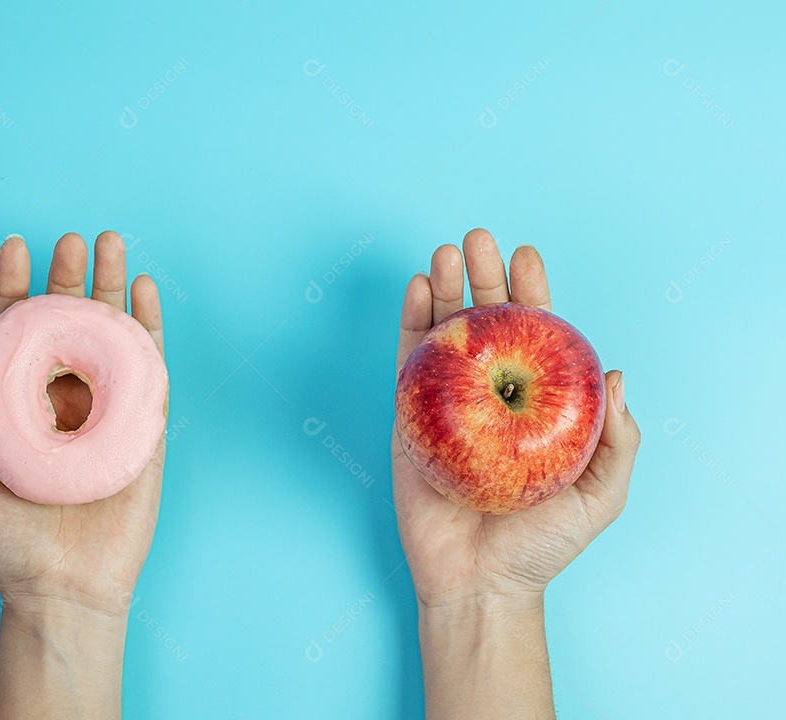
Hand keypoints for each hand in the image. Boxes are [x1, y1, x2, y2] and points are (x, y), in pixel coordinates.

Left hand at [0, 231, 165, 617]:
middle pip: (68, 322)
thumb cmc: (4, 541)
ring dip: (112, 287)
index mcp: (18, 404)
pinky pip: (148, 367)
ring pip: (110, 334)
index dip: (14, 288)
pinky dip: (148, 326)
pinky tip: (145, 291)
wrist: (61, 587)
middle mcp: (62, 398)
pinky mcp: (143, 425)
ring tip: (112, 243)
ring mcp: (106, 408)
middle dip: (69, 276)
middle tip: (72, 238)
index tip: (13, 246)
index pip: (16, 332)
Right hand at [391, 228, 640, 610]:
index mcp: (534, 407)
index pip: (535, 337)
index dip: (533, 293)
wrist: (480, 584)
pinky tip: (416, 289)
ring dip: (444, 287)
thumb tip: (617, 373)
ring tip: (444, 251)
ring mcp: (446, 404)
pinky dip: (410, 323)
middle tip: (478, 238)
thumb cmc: (541, 545)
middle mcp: (490, 397)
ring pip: (444, 333)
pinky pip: (407, 364)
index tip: (528, 256)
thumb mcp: (602, 495)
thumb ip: (618, 440)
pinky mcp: (408, 418)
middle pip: (487, 323)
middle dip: (483, 276)